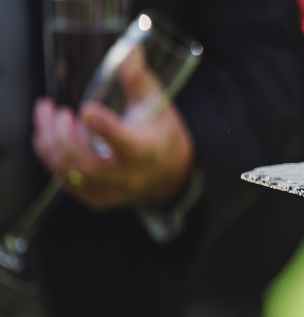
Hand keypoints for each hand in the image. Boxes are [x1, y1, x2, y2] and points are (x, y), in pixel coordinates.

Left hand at [32, 48, 192, 208]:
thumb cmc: (161, 133)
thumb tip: (129, 50)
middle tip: (59, 112)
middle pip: (84, 162)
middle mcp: (127, 176)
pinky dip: (52, 155)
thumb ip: (138, 79)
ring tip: (54, 117)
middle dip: (61, 135)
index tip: (87, 109)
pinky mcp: (94, 197)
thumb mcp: (157, 104)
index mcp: (146, 151)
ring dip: (51, 142)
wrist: (170, 174)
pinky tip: (54, 135)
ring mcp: (109, 191)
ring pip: (68, 172)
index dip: (104, 127)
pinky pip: (63, 180)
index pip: (125, 143)